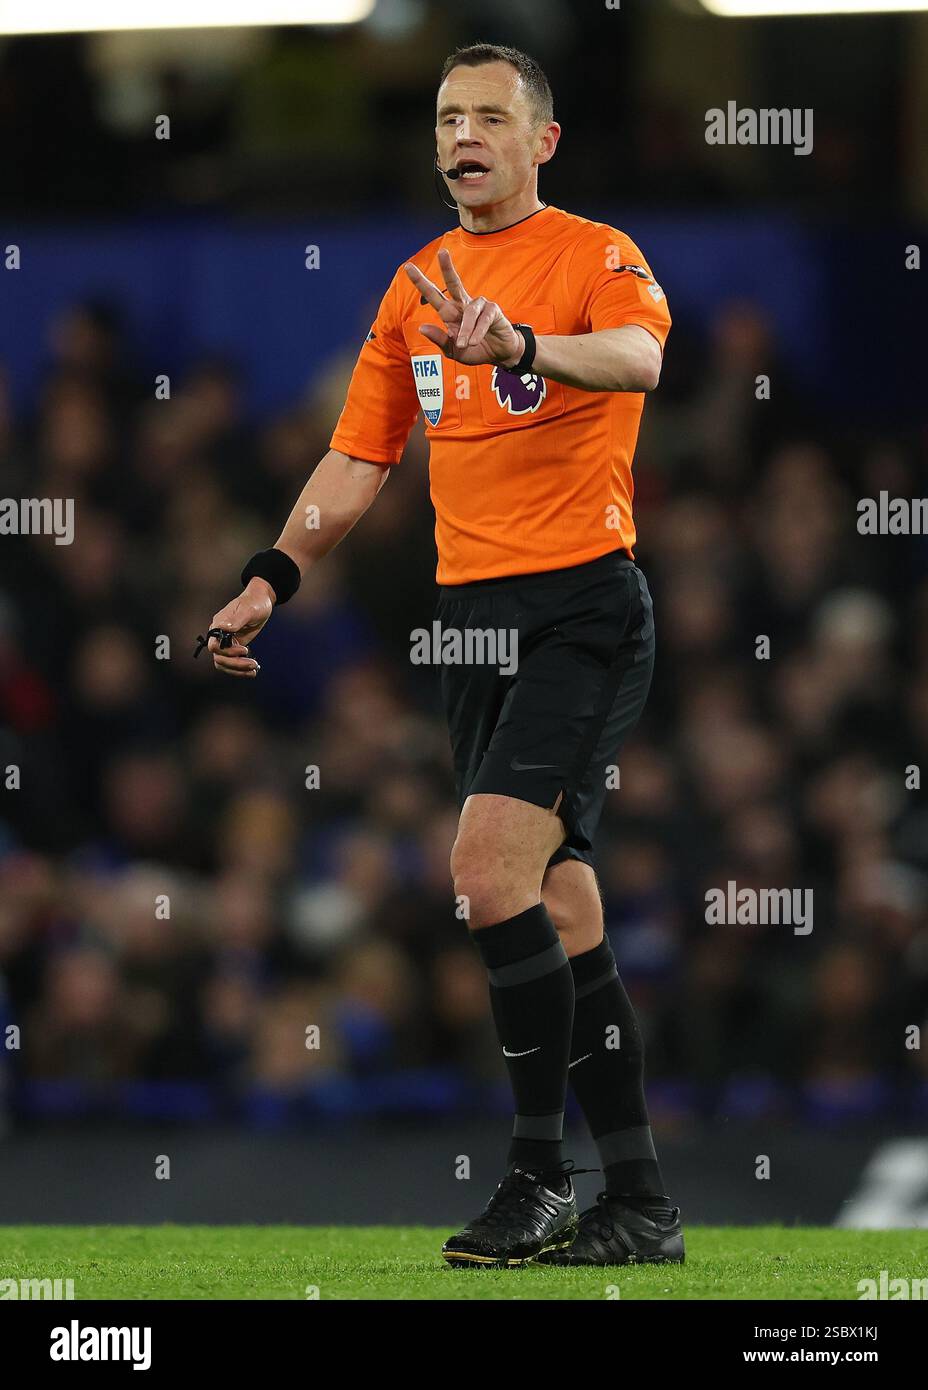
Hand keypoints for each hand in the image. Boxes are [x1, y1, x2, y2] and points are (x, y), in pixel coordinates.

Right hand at [206, 578, 273, 676]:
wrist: (261, 601)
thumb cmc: (254, 602)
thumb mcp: (248, 610)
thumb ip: (236, 619)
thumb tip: (224, 627)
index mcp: (219, 625)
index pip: (214, 645)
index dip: (228, 652)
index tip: (244, 649)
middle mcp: (219, 635)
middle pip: (219, 658)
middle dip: (235, 664)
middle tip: (253, 664)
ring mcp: (227, 642)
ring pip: (224, 663)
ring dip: (237, 670)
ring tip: (253, 671)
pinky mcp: (234, 647)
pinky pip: (232, 663)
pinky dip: (240, 670)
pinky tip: (252, 671)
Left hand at [404, 249, 523, 367]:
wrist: (498, 355)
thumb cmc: (475, 350)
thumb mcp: (453, 351)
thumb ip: (439, 340)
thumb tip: (422, 327)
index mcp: (449, 313)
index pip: (433, 295)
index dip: (421, 282)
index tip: (408, 267)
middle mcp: (463, 305)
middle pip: (453, 283)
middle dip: (447, 268)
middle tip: (442, 252)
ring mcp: (479, 305)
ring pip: (469, 312)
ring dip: (465, 330)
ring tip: (463, 344)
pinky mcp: (493, 310)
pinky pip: (483, 319)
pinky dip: (477, 332)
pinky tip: (475, 341)